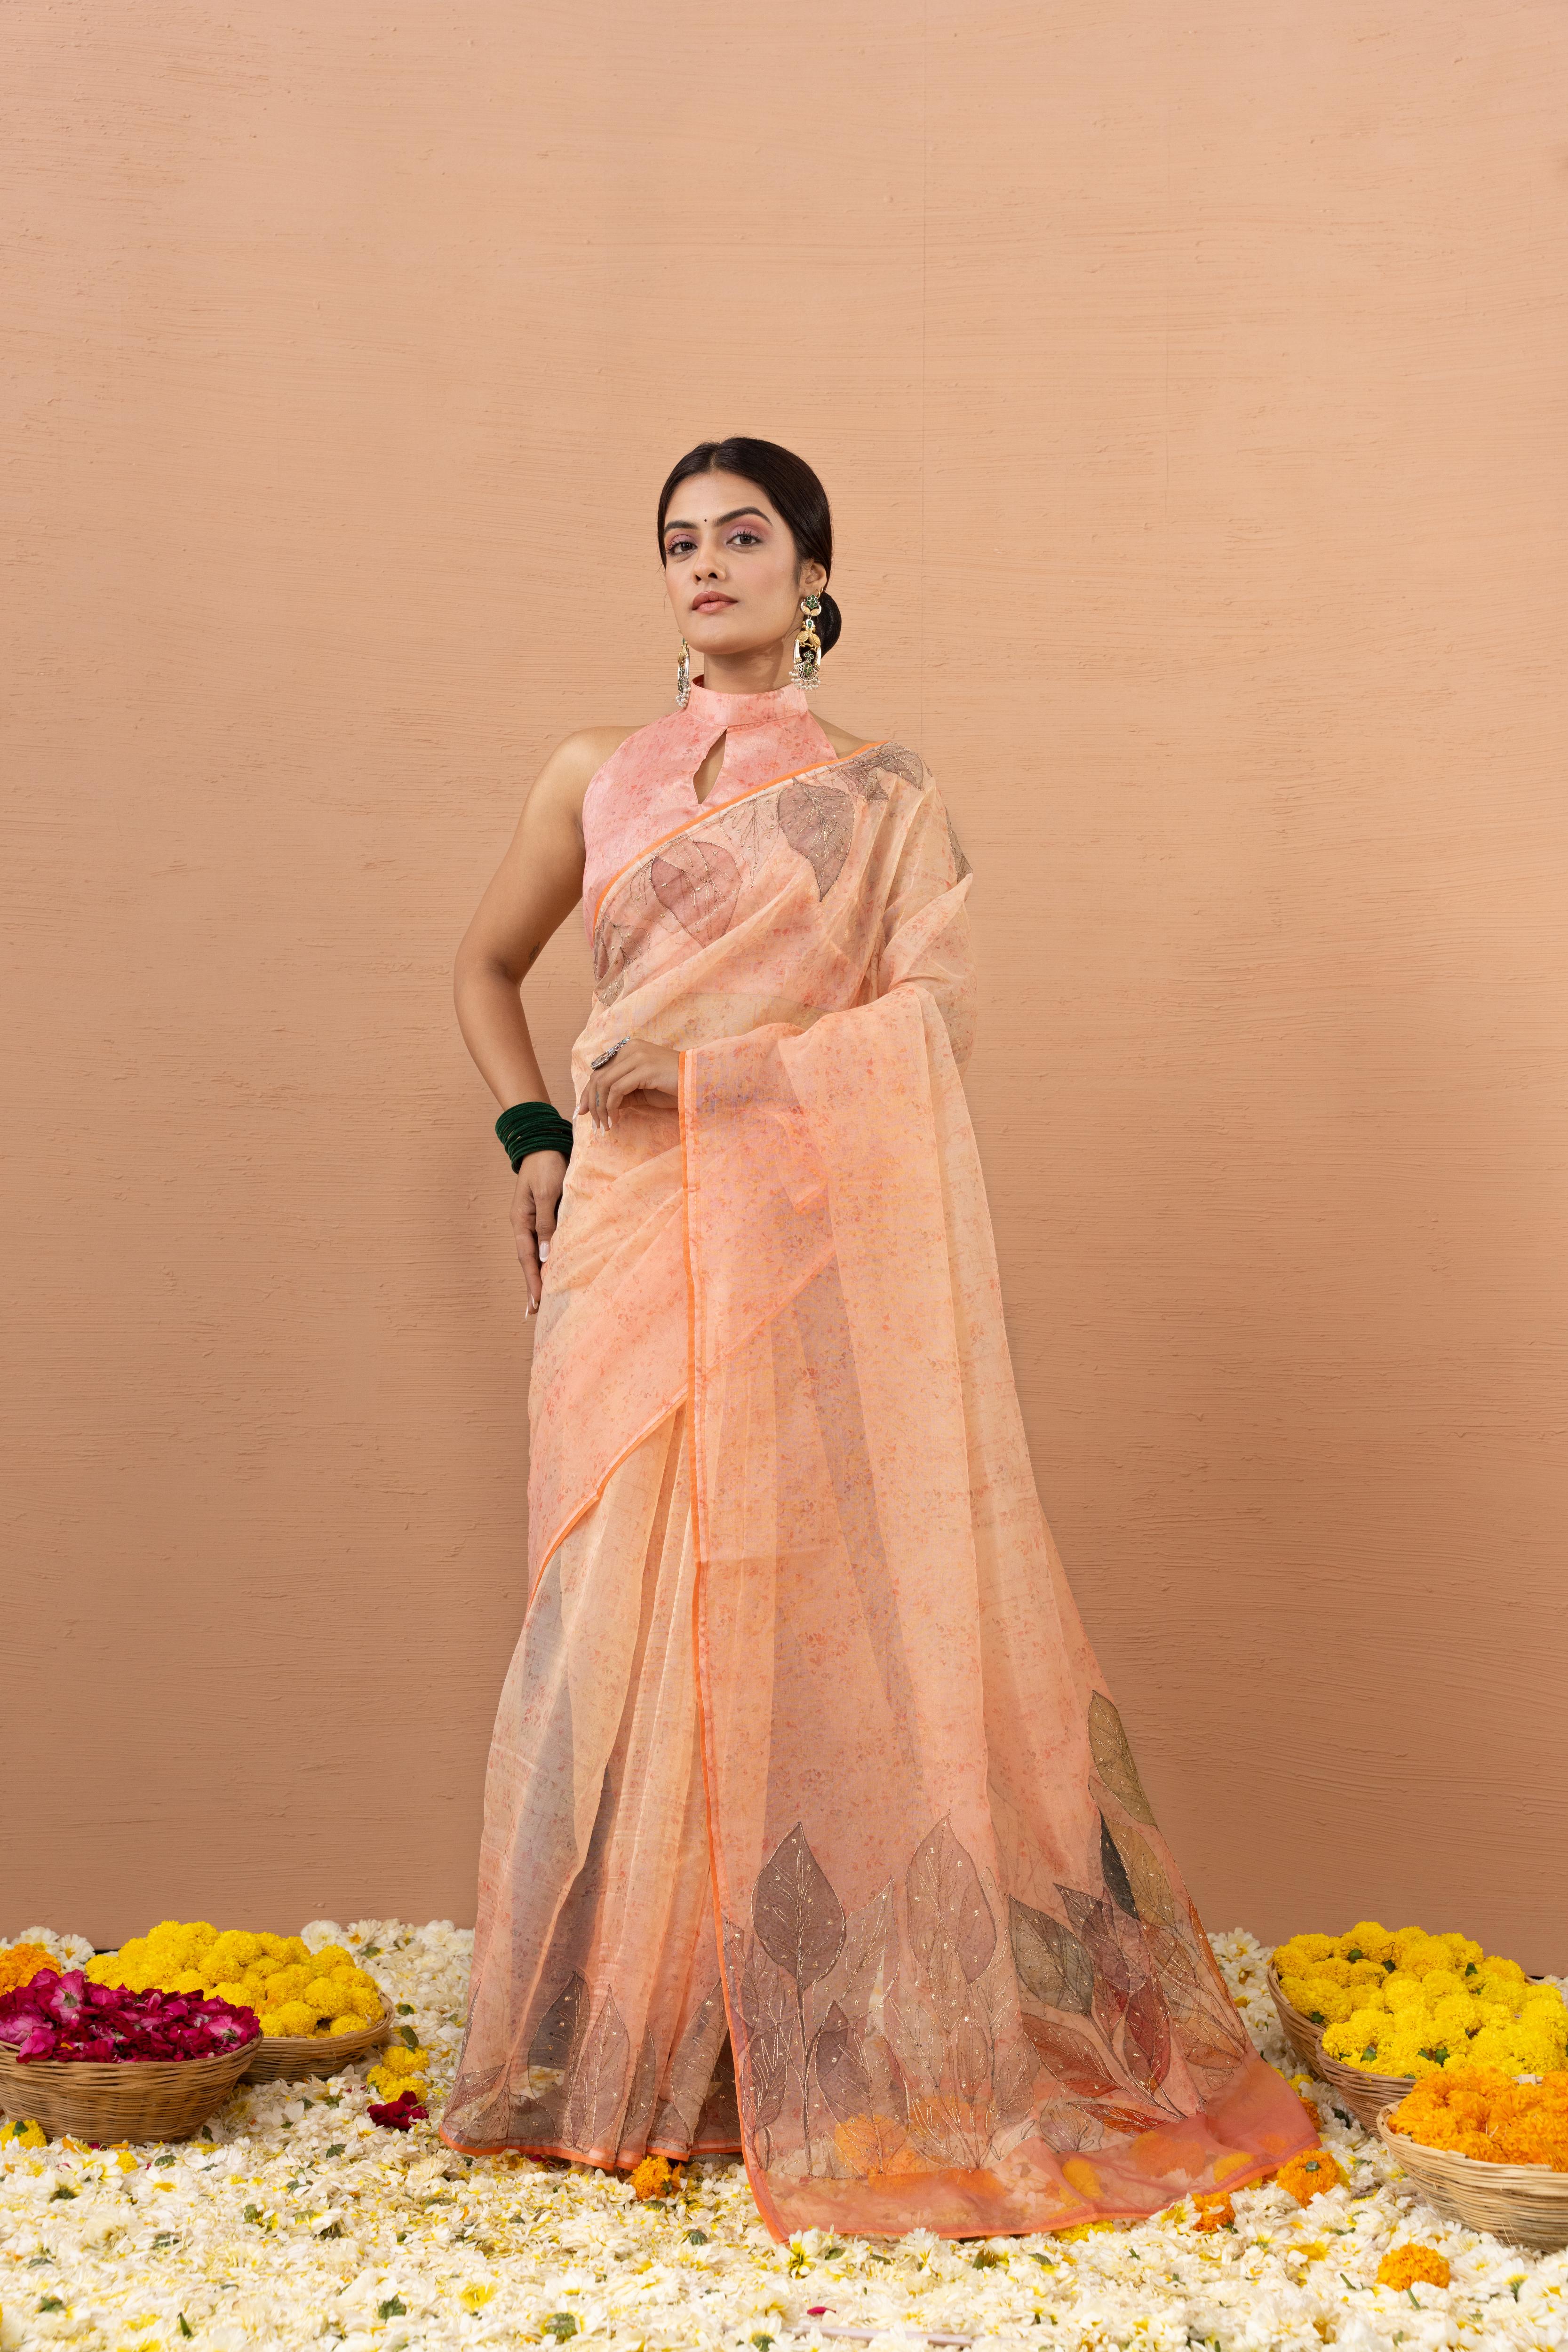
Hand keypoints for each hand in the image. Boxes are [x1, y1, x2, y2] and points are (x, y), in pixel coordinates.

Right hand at [512, 1148, 565, 1311]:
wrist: (544, 1143)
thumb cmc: (547, 1166)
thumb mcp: (547, 1194)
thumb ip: (546, 1224)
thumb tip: (545, 1256)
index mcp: (521, 1221)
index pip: (527, 1258)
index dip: (532, 1281)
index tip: (536, 1303)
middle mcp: (524, 1225)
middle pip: (528, 1261)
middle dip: (532, 1285)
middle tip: (534, 1312)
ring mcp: (533, 1221)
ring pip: (536, 1254)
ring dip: (539, 1275)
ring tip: (542, 1299)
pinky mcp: (544, 1216)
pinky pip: (545, 1242)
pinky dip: (547, 1259)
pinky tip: (551, 1270)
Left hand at [575, 1036, 679, 1130]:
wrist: (699, 1081)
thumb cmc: (674, 1086)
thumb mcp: (642, 1091)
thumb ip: (622, 1093)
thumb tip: (598, 1107)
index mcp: (629, 1049)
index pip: (599, 1070)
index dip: (587, 1092)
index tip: (583, 1112)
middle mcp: (630, 1048)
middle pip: (598, 1076)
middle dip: (591, 1102)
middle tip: (593, 1124)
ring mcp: (637, 1056)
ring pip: (604, 1083)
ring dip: (601, 1108)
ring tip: (605, 1125)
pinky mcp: (644, 1068)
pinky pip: (617, 1090)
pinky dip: (612, 1107)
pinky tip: (616, 1119)